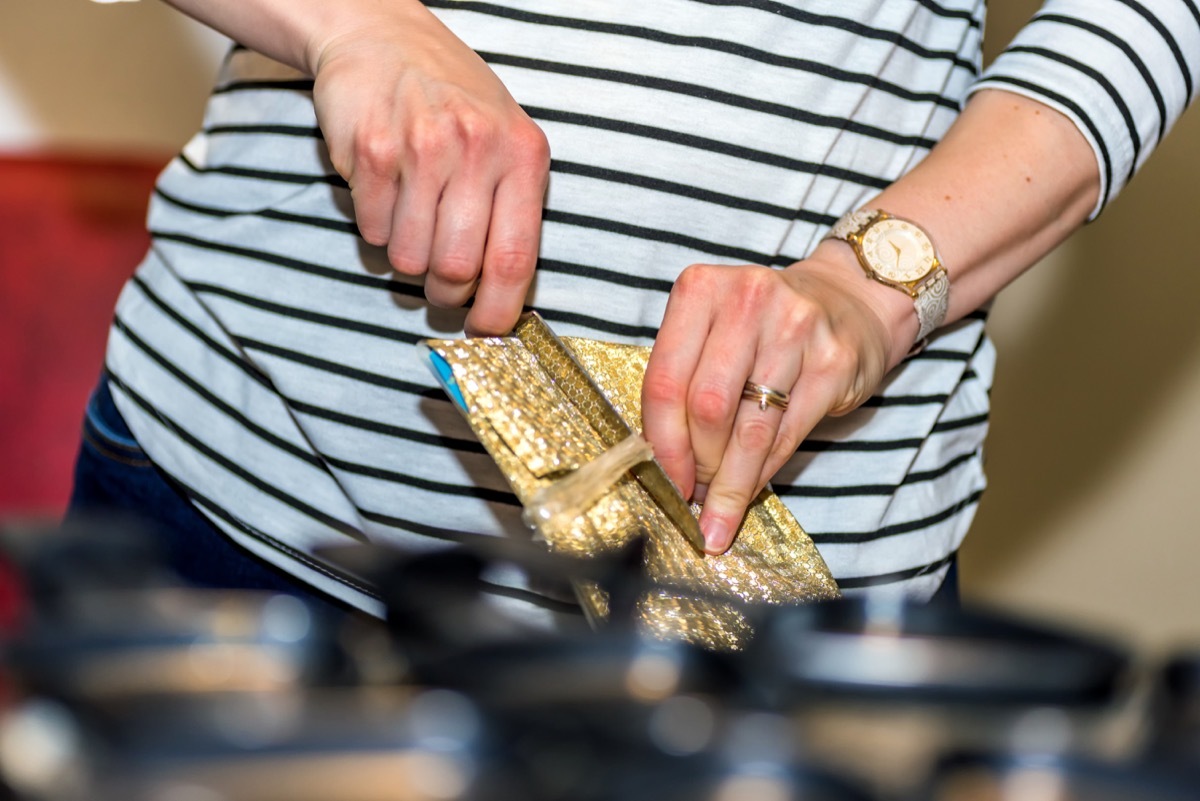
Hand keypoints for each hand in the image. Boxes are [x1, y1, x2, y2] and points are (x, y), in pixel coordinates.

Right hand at [311, 10, 549, 334]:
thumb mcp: (504, 139)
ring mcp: (421, 149)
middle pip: (456, 269)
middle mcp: (475, 150)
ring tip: (413, 217)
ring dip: (406, 257)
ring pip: (409, 259)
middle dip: (444, 290)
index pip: (515, 259)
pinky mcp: (370, 152)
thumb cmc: (452, 98)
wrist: (381, 35)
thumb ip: (511, 210)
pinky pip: (373, 231)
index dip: (498, 311)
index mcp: (522, 155)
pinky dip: (377, 227)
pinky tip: (386, 189)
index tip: (486, 332)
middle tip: (439, 276)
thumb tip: (502, 297)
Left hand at [641, 246, 907, 553]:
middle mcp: (747, 300)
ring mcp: (796, 328)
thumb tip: (661, 462)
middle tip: (693, 494)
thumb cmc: (763, 326)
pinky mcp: (833, 361)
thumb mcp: (713, 332)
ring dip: (730, 482)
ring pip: (749, 429)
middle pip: (705, 407)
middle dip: (696, 464)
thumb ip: (683, 381)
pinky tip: (748, 493)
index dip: (661, 443)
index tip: (662, 482)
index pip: (664, 380)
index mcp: (700, 290)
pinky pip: (787, 435)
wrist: (847, 299)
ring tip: (718, 512)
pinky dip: (762, 474)